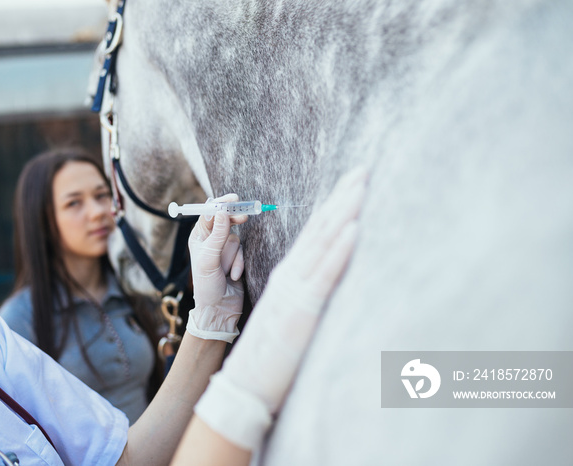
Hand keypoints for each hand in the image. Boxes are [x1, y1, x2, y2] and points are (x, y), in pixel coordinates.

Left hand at [187, 194, 247, 342]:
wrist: (220, 309)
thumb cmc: (207, 287)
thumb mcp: (209, 260)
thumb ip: (217, 235)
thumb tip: (222, 212)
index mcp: (198, 238)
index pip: (209, 214)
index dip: (220, 205)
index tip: (232, 200)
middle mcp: (210, 241)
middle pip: (225, 220)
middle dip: (233, 220)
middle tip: (244, 215)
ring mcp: (224, 249)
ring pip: (236, 238)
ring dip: (233, 256)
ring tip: (226, 271)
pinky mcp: (236, 258)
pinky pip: (243, 252)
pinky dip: (239, 264)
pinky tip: (233, 277)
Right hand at [194, 166, 368, 449]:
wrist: (244, 384)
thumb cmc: (270, 354)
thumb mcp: (290, 316)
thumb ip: (306, 295)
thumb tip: (326, 283)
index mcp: (290, 275)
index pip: (315, 233)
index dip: (334, 205)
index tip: (352, 184)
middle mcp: (291, 275)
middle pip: (320, 228)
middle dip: (343, 196)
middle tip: (363, 169)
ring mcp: (296, 289)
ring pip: (323, 242)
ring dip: (345, 211)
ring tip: (362, 185)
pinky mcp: (303, 309)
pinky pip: (324, 274)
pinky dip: (339, 250)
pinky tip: (354, 228)